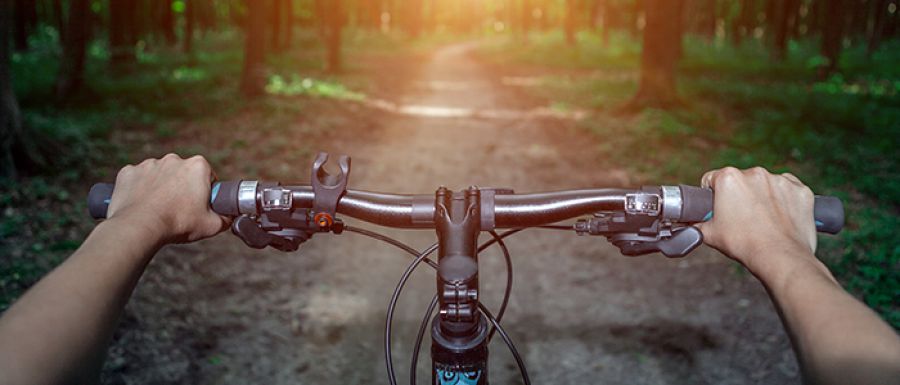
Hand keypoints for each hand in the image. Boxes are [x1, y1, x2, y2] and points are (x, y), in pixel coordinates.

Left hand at [107, 154, 228, 243]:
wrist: (140, 227)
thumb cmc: (178, 224)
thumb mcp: (212, 225)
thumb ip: (226, 218)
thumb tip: (230, 217)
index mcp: (198, 166)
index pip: (207, 176)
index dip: (205, 191)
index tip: (200, 205)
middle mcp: (173, 159)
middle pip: (183, 173)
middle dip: (182, 187)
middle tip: (180, 209)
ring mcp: (149, 164)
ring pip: (159, 175)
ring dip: (160, 187)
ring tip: (158, 209)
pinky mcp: (128, 172)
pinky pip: (137, 179)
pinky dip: (139, 189)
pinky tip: (141, 205)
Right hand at [697, 166, 817, 274]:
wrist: (780, 258)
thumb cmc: (744, 245)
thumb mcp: (709, 234)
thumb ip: (694, 223)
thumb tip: (686, 223)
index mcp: (729, 178)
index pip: (712, 179)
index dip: (711, 194)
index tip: (718, 207)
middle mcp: (755, 173)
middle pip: (740, 180)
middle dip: (738, 196)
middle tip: (740, 218)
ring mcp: (780, 181)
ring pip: (764, 185)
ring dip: (761, 197)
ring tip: (761, 221)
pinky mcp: (800, 190)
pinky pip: (787, 190)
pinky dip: (783, 200)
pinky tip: (778, 217)